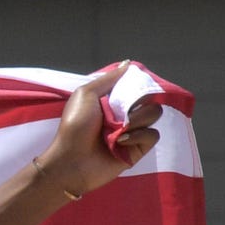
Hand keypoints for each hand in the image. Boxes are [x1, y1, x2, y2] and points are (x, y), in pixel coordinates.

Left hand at [33, 67, 159, 202]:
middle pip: (150, 99)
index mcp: (113, 101)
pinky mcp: (138, 149)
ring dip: (137, 120)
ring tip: (117, 130)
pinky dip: (139, 136)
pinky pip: (153, 135)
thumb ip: (108, 79)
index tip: (133, 88)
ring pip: (154, 114)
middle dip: (138, 103)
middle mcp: (125, 115)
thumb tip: (128, 64)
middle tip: (121, 112)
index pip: (138, 87)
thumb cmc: (74, 127)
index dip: (139, 86)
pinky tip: (121, 142)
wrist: (70, 161)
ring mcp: (133, 132)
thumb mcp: (86, 95)